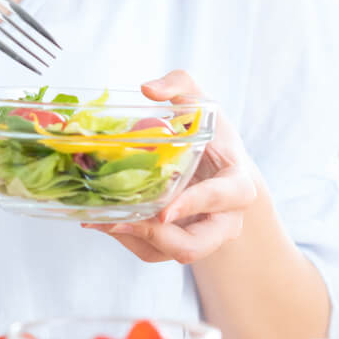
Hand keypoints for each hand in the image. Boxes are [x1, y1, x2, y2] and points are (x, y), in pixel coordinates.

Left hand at [84, 70, 259, 263]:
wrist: (221, 170)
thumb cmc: (213, 137)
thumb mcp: (202, 104)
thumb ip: (180, 85)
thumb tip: (149, 89)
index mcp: (237, 183)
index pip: (224, 197)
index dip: (195, 204)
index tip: (164, 211)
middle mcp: (225, 219)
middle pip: (195, 245)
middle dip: (156, 238)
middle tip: (120, 221)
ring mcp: (203, 236)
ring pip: (168, 253)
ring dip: (133, 239)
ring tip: (101, 219)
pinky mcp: (180, 245)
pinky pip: (153, 253)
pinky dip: (128, 240)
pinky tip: (105, 220)